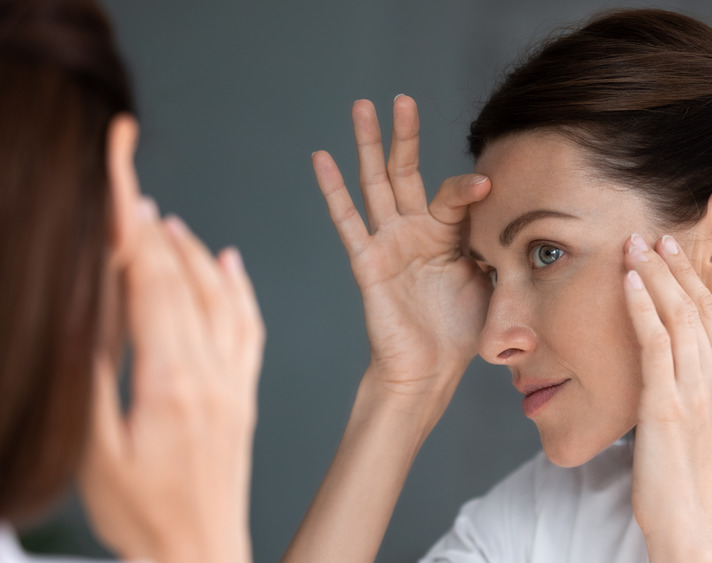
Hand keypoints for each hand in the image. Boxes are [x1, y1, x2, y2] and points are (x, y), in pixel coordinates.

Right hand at [79, 199, 264, 562]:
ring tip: (168, 221)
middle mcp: (210, 374)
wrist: (200, 552)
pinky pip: (249, 328)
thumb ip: (94, 380)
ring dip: (194, 253)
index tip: (120, 188)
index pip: (150, 286)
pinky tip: (230, 264)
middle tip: (133, 189)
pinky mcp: (244, 394)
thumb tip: (89, 315)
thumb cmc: (142, 515)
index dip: (133, 231)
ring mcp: (233, 382)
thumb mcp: (96, 453)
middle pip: (184, 283)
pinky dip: (240, 289)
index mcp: (169, 383)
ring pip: (221, 298)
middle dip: (154, 230)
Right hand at [313, 95, 490, 410]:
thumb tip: (531, 227)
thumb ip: (501, 249)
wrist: (431, 370)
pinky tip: (322, 157)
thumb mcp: (494, 282)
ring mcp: (389, 242)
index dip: (469, 188)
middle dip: (404, 135)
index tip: (488, 187)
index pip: (454, 195)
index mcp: (448, 234)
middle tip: (401, 99)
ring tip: (361, 106)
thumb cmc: (462, 331)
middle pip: (407, 171)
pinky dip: (333, 190)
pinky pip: (348, 221)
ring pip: (376, 183)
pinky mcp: (368, 261)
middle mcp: (416, 230)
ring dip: (368, 145)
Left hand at [622, 234, 711, 560]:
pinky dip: (641, 307)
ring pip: (675, 316)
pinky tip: (628, 282)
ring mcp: (694, 390)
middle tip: (651, 235)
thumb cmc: (700, 475)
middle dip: (671, 267)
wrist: (689, 521)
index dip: (692, 278)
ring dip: (652, 276)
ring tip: (634, 246)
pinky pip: (653, 343)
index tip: (674, 251)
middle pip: (695, 307)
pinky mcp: (665, 403)